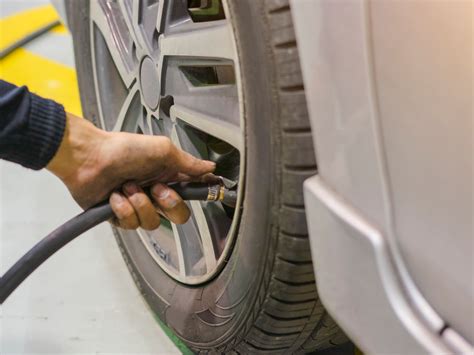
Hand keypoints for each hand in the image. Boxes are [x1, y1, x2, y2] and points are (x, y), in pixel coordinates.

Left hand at [47, 113, 214, 228]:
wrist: (88, 157)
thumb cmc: (123, 148)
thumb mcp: (162, 150)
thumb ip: (188, 163)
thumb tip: (210, 167)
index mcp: (168, 176)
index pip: (192, 191)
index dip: (200, 193)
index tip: (208, 191)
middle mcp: (155, 192)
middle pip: (178, 215)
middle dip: (169, 204)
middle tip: (156, 189)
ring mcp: (137, 205)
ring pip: (152, 223)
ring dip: (140, 204)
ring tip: (127, 187)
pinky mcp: (119, 216)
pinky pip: (130, 224)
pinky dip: (123, 209)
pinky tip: (115, 196)